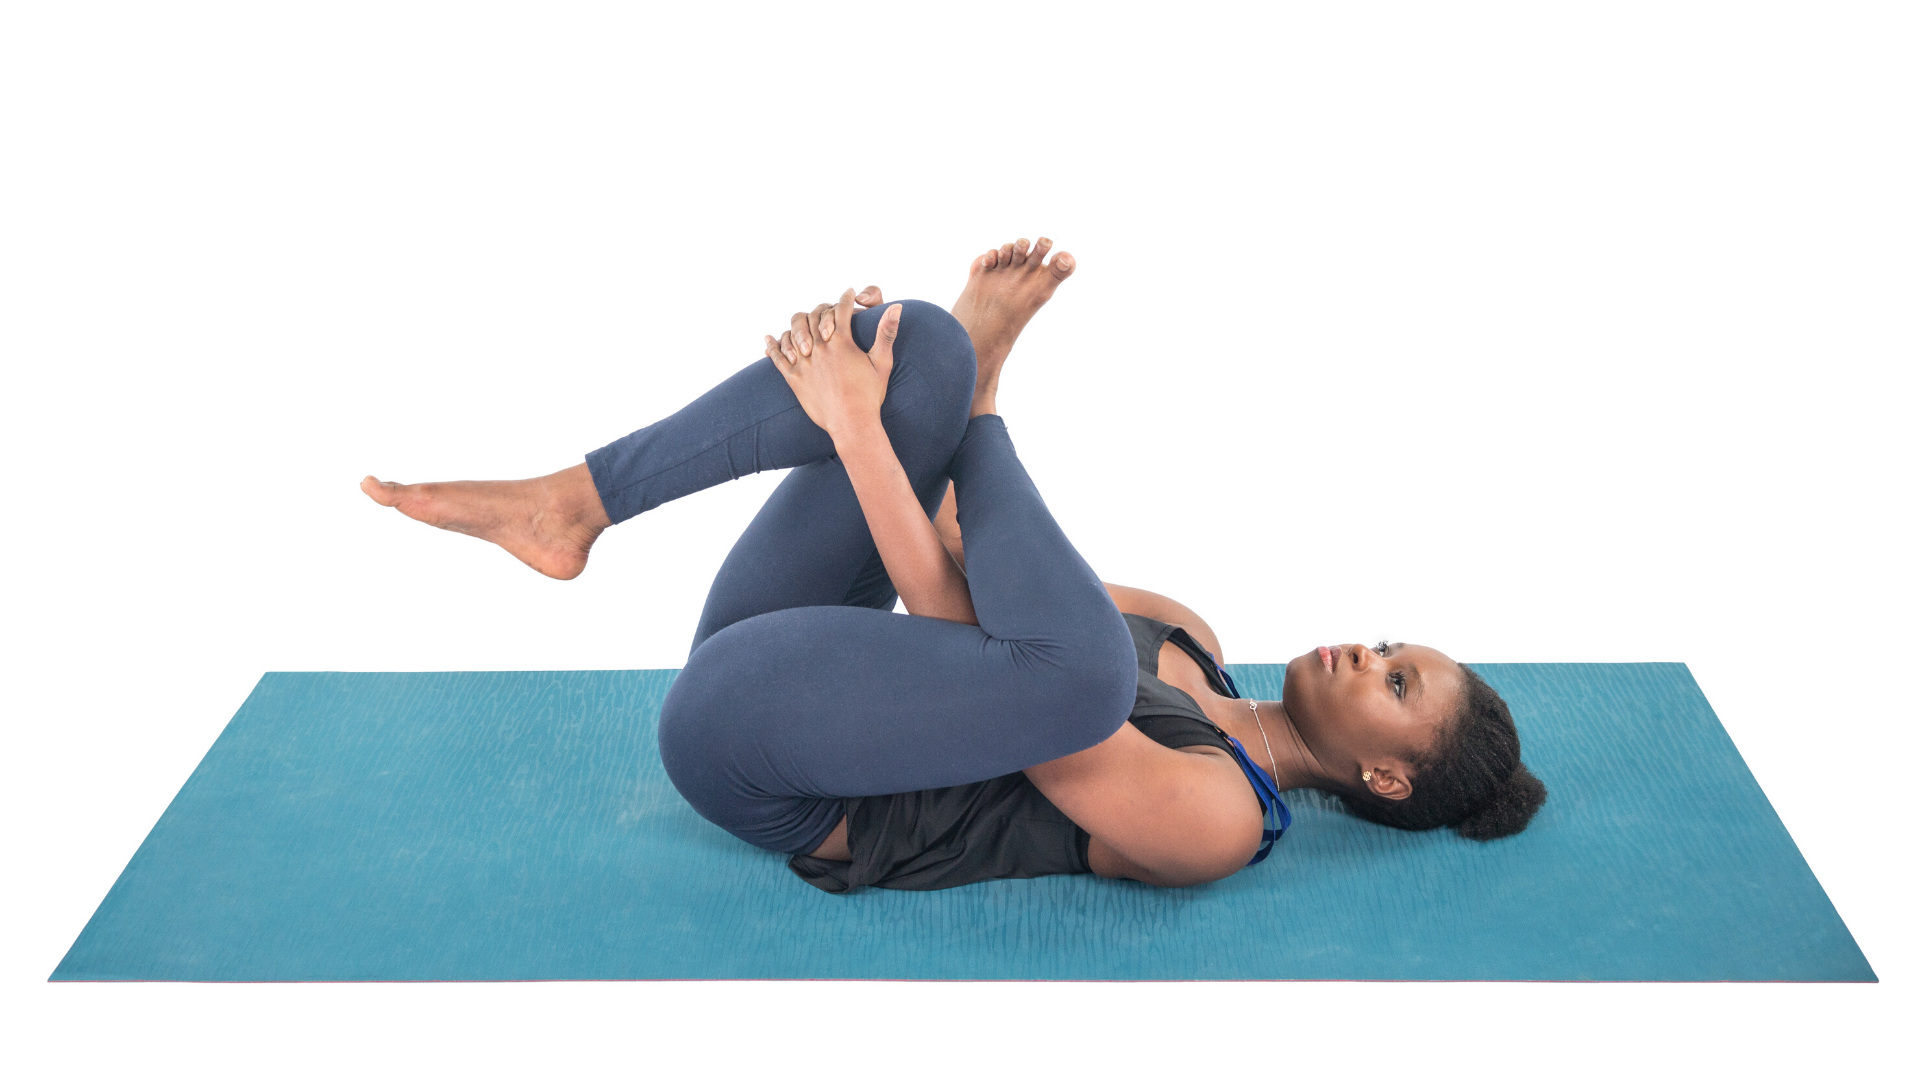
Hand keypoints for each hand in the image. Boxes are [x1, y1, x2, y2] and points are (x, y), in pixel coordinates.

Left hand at [764, 289, 901, 441]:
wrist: (852, 424)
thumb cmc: (870, 395)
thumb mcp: (882, 362)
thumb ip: (887, 332)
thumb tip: (898, 306)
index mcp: (841, 341)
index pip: (841, 309)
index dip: (847, 298)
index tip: (849, 293)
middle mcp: (819, 348)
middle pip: (814, 316)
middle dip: (823, 310)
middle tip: (829, 310)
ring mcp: (804, 363)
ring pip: (793, 332)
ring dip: (799, 325)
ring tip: (805, 324)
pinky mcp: (794, 378)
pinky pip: (777, 357)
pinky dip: (772, 346)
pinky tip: (768, 338)